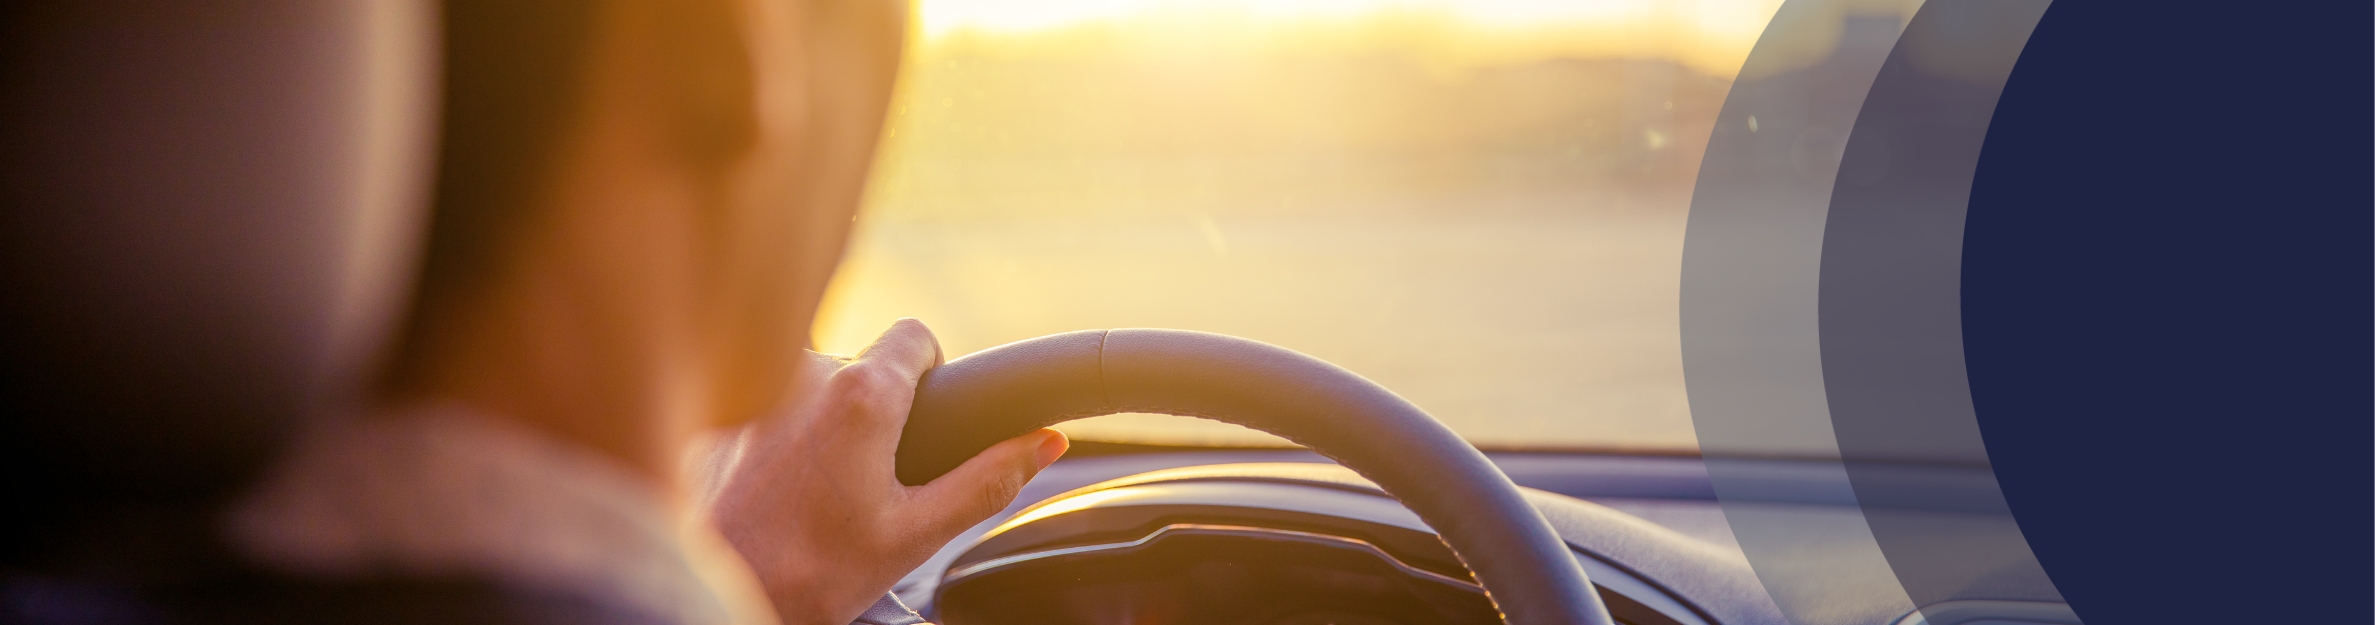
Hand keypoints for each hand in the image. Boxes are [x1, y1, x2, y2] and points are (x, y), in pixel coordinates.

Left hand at [706, 319, 1067, 624]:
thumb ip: (988, 481)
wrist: (709, 595)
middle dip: (876, 409)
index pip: (916, 335)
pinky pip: (765, 403)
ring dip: (824, 421)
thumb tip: (1045, 443)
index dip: (933, 374)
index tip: (923, 422)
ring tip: (815, 491)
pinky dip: (779, 436)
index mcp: (860, 394)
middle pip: (863, 363)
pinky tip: (773, 490)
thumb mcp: (914, 535)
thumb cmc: (806, 574)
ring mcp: (751, 389)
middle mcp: (800, 374)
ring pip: (812, 382)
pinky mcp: (717, 411)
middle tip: (867, 480)